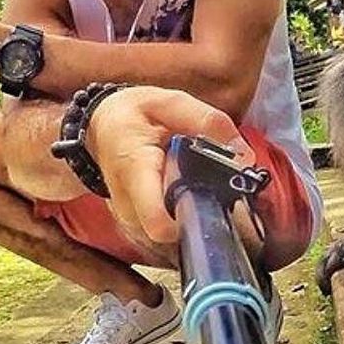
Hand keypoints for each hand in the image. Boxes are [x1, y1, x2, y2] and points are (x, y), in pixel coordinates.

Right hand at [85, 86, 253, 247]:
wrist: (100, 127)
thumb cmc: (134, 114)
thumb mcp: (169, 102)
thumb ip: (207, 122)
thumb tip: (243, 154)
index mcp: (135, 169)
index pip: (157, 220)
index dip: (190, 221)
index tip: (215, 203)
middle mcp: (128, 203)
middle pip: (171, 234)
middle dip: (200, 217)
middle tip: (218, 191)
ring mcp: (129, 219)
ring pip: (169, 240)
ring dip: (191, 220)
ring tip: (201, 189)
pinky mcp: (134, 226)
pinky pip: (164, 237)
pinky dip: (181, 221)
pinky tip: (188, 197)